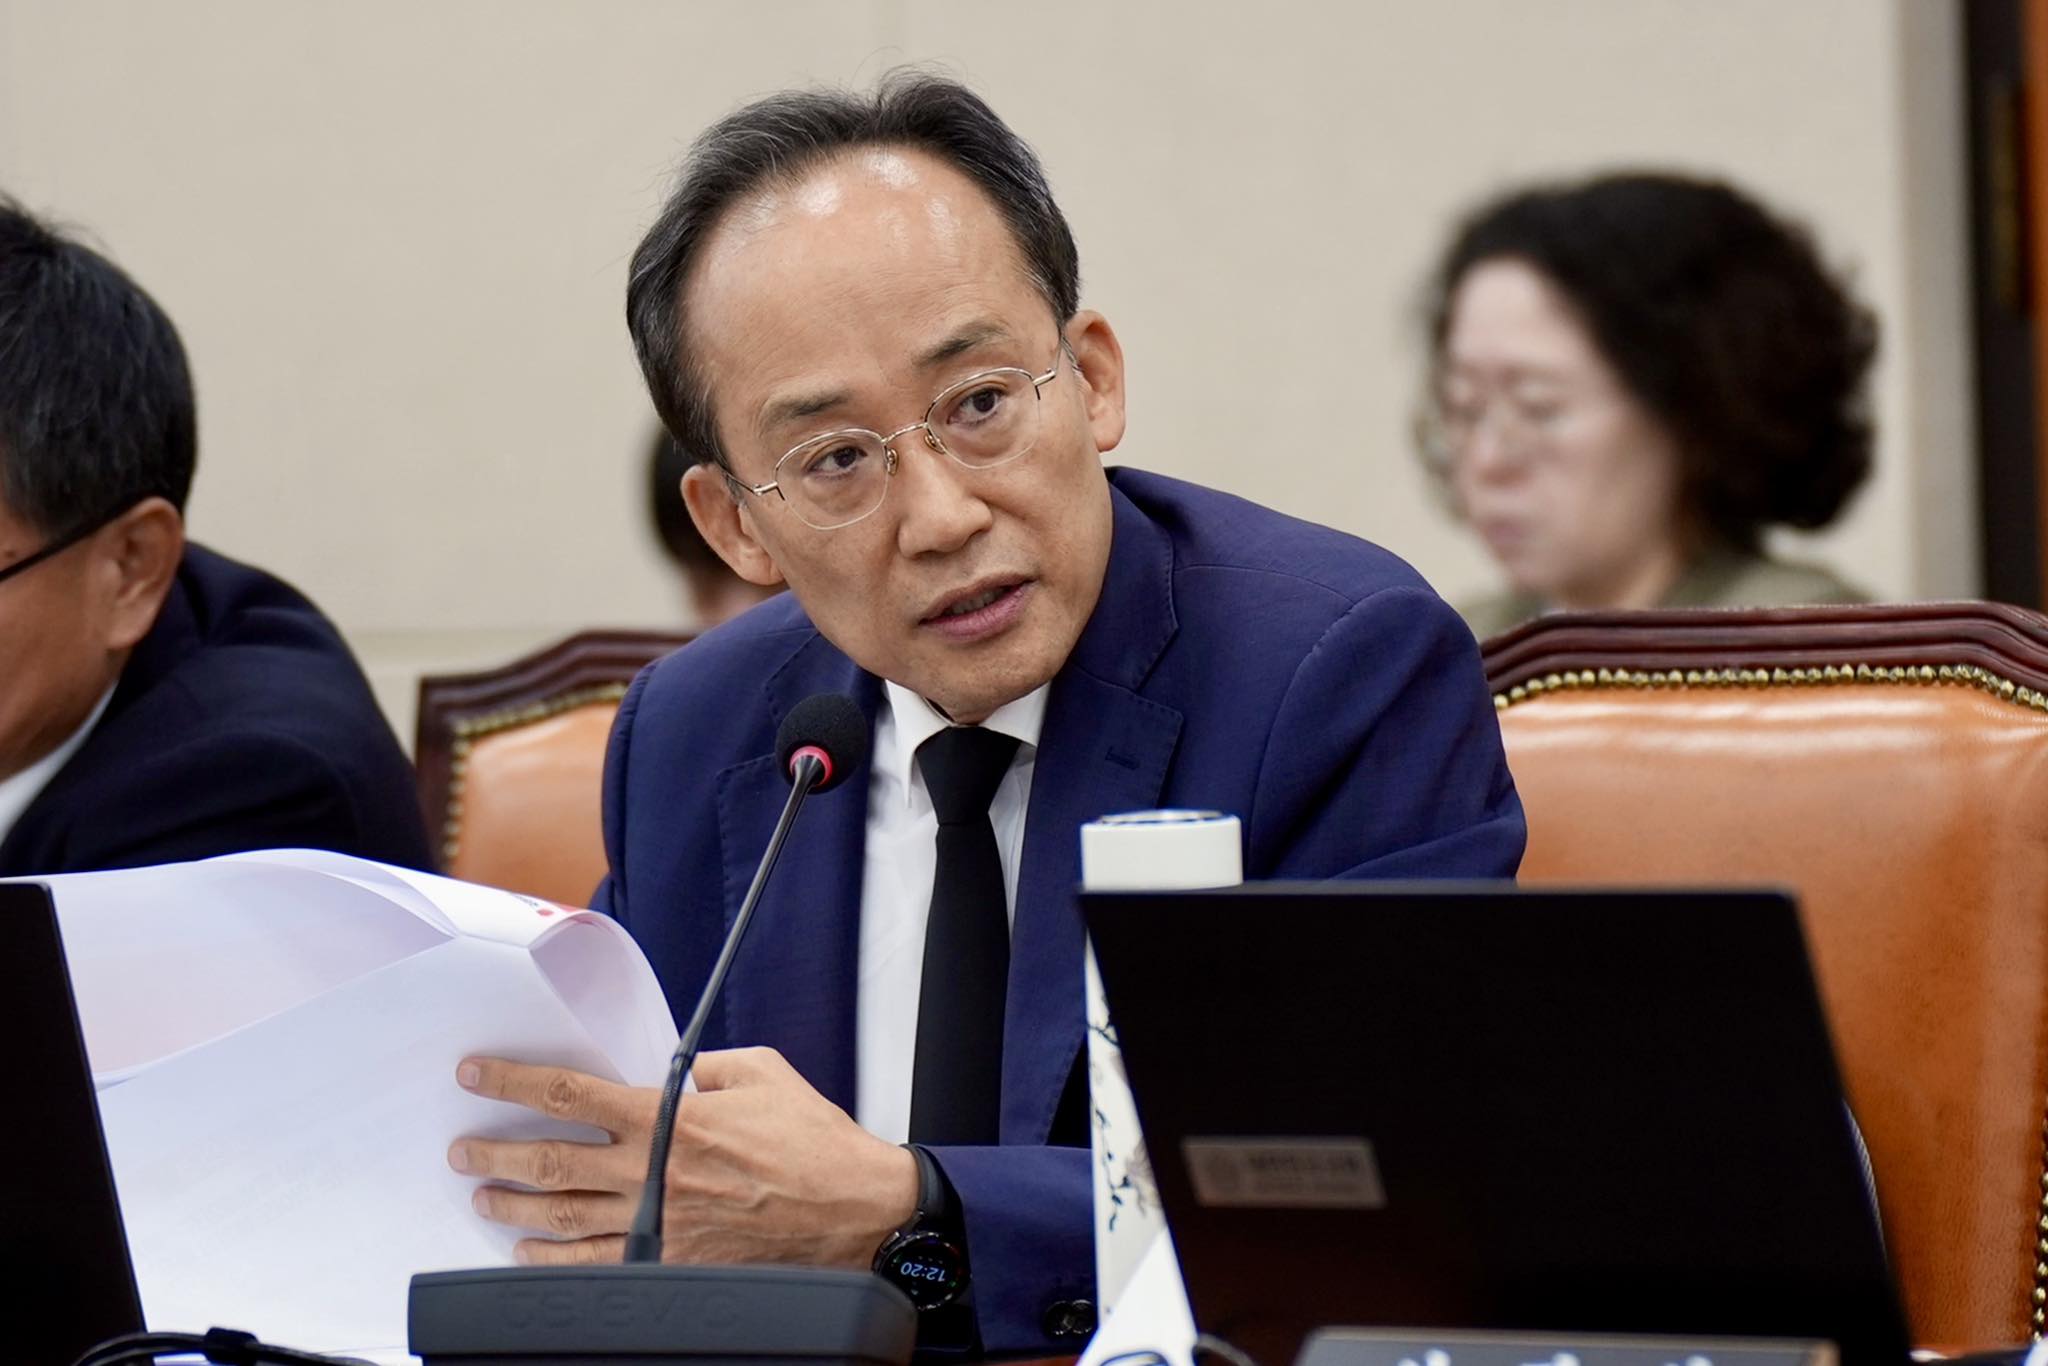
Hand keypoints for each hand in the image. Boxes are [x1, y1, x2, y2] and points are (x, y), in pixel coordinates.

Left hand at [449, 1046, 918, 1268]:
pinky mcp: (673, 1261)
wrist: (853, 1210)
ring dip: (513, 1207)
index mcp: (672, 1117)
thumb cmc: (814, 1140)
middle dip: (495, 1152)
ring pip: (562, 1217)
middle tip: (462, 1150)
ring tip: (483, 1197)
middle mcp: (654, 1173)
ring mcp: (660, 1223)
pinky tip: (529, 1252)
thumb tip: (672, 1072)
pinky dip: (554, 1259)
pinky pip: (597, 1263)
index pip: (570, 1096)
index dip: (513, 1083)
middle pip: (549, 1161)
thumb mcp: (760, 1072)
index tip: (476, 1077)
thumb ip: (704, 1068)